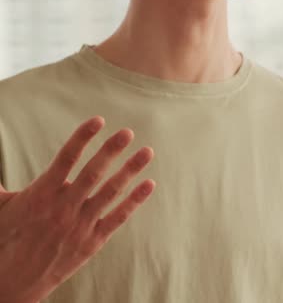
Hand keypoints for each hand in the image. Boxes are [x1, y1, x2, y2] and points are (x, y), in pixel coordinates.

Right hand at [0, 116, 154, 302]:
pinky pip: (119, 217)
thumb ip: (1, 184)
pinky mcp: (93, 241)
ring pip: (111, 192)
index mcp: (42, 193)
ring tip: (147, 151)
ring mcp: (81, 224)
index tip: (98, 120)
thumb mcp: (0, 207)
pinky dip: (135, 200)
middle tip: (128, 132)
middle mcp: (64, 207)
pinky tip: (149, 184)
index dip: (83, 137)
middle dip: (112, 150)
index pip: (66, 158)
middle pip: (93, 172)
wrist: (12, 282)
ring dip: (130, 169)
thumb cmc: (5, 240)